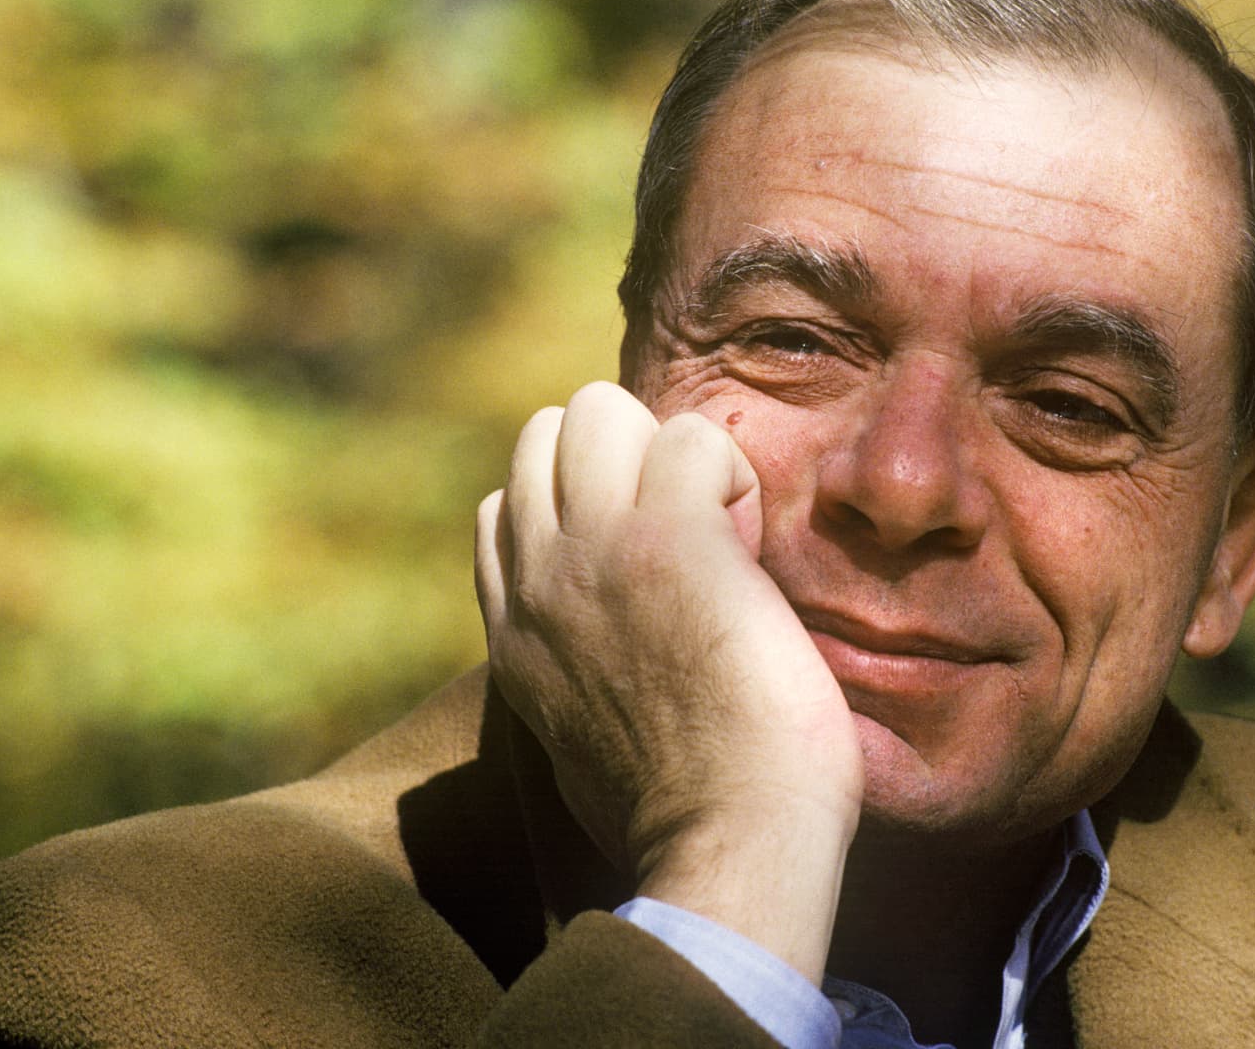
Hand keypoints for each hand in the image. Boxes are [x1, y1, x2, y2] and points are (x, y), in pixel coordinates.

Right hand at [474, 382, 861, 979]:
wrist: (729, 845)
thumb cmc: (691, 820)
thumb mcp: (582, 747)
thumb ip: (574, 679)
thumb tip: (605, 665)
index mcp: (515, 635)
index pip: (505, 508)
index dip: (584, 512)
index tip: (649, 576)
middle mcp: (536, 581)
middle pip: (546, 436)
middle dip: (625, 462)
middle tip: (690, 544)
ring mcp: (592, 551)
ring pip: (597, 408)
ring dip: (672, 454)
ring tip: (719, 538)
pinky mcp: (668, 538)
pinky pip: (691, 436)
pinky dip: (732, 476)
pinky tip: (750, 554)